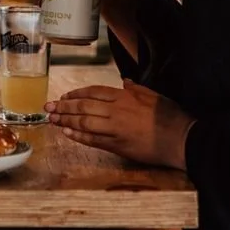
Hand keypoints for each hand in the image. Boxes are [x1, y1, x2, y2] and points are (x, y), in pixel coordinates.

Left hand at [46, 80, 194, 169]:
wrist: (181, 139)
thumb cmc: (170, 115)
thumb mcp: (153, 95)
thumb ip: (136, 89)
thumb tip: (124, 83)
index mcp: (124, 96)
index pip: (93, 92)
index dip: (76, 94)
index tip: (64, 96)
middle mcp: (116, 111)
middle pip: (84, 107)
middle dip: (64, 106)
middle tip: (49, 107)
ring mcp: (115, 129)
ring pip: (84, 123)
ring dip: (66, 121)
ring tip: (53, 120)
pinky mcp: (118, 145)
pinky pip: (93, 140)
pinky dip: (79, 136)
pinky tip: (68, 134)